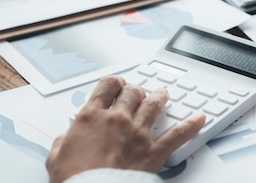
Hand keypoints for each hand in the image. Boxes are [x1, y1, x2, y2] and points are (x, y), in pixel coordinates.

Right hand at [46, 76, 204, 182]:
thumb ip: (64, 140)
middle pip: (132, 92)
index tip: (117, 84)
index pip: (107, 85)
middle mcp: (117, 119)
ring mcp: (137, 134)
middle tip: (137, 92)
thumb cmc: (74, 178)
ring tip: (163, 95)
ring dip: (159, 98)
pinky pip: (177, 135)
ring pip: (153, 105)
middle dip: (135, 90)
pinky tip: (199, 119)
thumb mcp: (56, 156)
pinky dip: (190, 126)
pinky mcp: (152, 153)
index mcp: (92, 116)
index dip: (114, 82)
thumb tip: (66, 138)